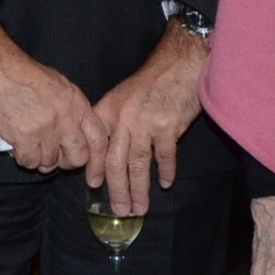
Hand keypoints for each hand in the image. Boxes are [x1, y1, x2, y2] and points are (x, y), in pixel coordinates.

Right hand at [0, 7, 106, 173]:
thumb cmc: (23, 73)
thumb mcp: (59, 85)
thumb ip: (71, 109)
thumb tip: (74, 131)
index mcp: (77, 104)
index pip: (98, 140)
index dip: (96, 159)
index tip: (89, 170)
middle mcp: (66, 118)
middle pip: (78, 157)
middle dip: (65, 163)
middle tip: (53, 158)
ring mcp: (46, 129)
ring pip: (50, 163)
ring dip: (39, 159)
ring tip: (29, 146)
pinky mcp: (25, 136)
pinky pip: (29, 162)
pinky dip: (23, 158)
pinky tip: (17, 146)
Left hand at [87, 21, 207, 216]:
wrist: (180, 63)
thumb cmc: (152, 80)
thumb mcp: (123, 95)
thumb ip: (113, 121)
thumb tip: (107, 154)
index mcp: (109, 110)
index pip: (97, 146)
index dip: (94, 169)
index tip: (94, 187)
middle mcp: (124, 119)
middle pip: (116, 163)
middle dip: (117, 191)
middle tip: (119, 211)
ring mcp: (146, 124)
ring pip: (138, 165)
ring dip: (139, 190)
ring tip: (140, 208)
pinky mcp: (169, 127)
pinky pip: (165, 157)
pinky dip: (166, 173)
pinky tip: (165, 184)